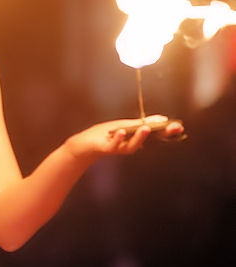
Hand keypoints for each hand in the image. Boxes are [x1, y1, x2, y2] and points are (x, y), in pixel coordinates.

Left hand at [65, 114, 185, 160]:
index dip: (166, 131)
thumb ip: (142, 123)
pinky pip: (114, 145)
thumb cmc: (107, 134)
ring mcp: (119, 147)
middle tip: (173, 129)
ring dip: (140, 137)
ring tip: (147, 128)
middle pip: (147, 140)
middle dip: (160, 135)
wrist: (86, 144)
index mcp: (136, 139)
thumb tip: (162, 118)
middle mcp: (131, 145)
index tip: (179, 126)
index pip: (153, 135)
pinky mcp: (106, 148)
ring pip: (132, 145)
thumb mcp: (126, 125)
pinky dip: (118, 138)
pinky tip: (122, 131)